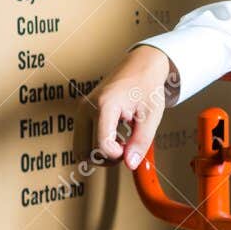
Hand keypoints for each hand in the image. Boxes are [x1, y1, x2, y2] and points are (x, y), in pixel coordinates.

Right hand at [93, 45, 176, 169]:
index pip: (102, 145)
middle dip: (104, 158)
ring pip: (79, 148)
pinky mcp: (82, 113)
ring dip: (99, 153)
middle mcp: (86, 108)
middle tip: (125, 150)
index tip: (131, 148)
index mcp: (104, 106)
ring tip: (121, 142)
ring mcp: (81, 110)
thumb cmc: (147, 86)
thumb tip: (131, 164)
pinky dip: (96, 144)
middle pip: (83, 151)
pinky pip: (82, 138)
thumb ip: (141, 141)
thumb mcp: (150, 116)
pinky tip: (116, 136)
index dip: (118, 155)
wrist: (141, 65)